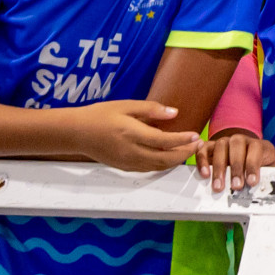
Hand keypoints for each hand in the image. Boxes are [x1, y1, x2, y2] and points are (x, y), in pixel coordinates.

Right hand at [73, 100, 201, 172]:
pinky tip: (168, 156)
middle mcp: (131, 151)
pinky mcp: (125, 168)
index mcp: (131, 133)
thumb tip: (174, 112)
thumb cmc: (99, 115)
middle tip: (197, 146)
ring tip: (187, 151)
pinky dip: (163, 164)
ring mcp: (128, 162)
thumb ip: (150, 109)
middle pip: (166, 158)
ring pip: (159, 166)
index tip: (196, 136)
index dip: (182, 140)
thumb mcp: (124, 105)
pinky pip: (149, 169)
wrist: (77, 133)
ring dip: (176, 161)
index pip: (164, 140)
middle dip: (184, 154)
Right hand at [194, 129, 274, 192]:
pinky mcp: (212, 146)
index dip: (253, 165)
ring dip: (218, 168)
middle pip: (236, 147)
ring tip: (219, 186)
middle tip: (236, 186)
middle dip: (236, 168)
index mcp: (259, 145)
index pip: (255, 150)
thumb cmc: (264, 167)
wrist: (254, 157)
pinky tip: (204, 174)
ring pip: (220, 147)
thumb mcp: (272, 171)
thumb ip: (272, 177)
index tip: (252, 181)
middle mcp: (241, 140)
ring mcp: (225, 141)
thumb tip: (273, 188)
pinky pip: (204, 149)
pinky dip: (202, 160)